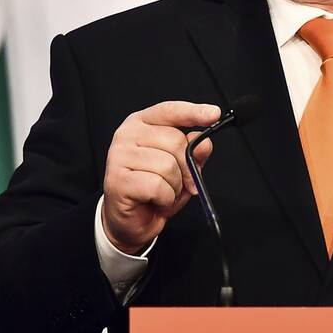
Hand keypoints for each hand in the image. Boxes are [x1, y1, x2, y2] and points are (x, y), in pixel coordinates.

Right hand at [101, 101, 220, 254]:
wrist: (129, 221)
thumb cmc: (152, 190)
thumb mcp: (181, 169)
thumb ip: (194, 153)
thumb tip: (205, 143)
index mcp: (141, 124)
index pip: (170, 111)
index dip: (193, 112)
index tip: (214, 114)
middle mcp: (127, 135)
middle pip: (175, 141)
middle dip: (186, 168)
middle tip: (181, 183)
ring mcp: (119, 156)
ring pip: (168, 166)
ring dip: (174, 186)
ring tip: (163, 192)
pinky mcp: (118, 179)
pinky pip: (157, 186)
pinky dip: (165, 198)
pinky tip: (154, 200)